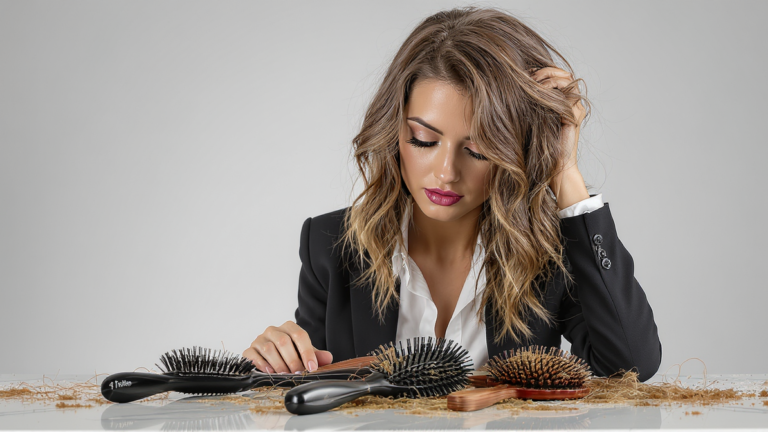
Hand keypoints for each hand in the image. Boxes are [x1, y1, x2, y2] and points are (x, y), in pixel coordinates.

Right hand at [243, 321, 332, 373]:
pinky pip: (254, 356)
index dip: (307, 351)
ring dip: (279, 365)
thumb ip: (316, 355)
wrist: (269, 358)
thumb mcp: (303, 354)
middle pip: (283, 342)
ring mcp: (260, 339)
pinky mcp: (249, 350)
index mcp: (288, 327)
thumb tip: (327, 358)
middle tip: (298, 374)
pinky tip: (270, 372)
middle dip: (293, 360)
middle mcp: (273, 330)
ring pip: (269, 349)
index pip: (299, 335)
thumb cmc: (289, 354)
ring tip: (285, 375)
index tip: (312, 367)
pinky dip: (263, 365)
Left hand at [529, 66, 589, 206]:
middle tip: (529, 76)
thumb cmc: (536, 148)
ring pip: (569, 80)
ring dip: (550, 77)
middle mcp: (571, 103)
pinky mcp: (574, 118)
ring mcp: (574, 110)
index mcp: (561, 102)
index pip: (557, 75)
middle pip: (565, 73)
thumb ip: (527, 105)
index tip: (523, 73)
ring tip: (534, 84)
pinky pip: (568, 96)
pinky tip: (540, 94)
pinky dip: (554, 91)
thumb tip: (508, 89)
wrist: (551, 168)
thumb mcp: (529, 121)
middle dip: (546, 70)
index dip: (542, 70)